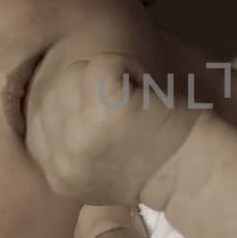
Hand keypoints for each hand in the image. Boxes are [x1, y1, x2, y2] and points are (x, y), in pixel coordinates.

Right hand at [23, 51, 205, 205]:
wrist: (195, 173)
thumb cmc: (154, 166)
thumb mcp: (94, 172)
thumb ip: (67, 147)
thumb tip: (49, 107)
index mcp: (57, 174)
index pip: (40, 117)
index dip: (75, 107)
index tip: (108, 120)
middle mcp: (63, 158)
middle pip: (55, 90)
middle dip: (88, 91)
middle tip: (126, 112)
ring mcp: (81, 133)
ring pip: (74, 73)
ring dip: (107, 77)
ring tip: (135, 102)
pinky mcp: (106, 107)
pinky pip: (103, 63)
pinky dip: (129, 67)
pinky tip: (146, 93)